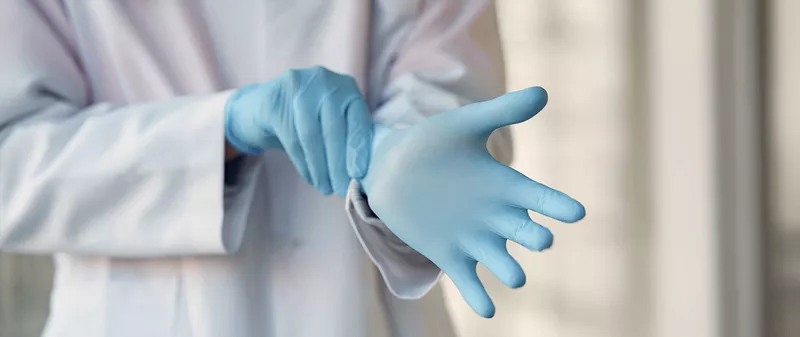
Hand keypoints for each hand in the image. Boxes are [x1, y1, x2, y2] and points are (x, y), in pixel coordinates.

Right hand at [225, 66, 372, 195]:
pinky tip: (310, 178)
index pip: (357, 118)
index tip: (359, 174)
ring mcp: (297, 87)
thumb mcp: (333, 119)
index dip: (358, 148)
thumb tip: (364, 173)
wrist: (263, 107)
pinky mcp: (274, 101)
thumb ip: (349, 135)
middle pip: (333, 128)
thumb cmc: (309, 119)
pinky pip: (292, 139)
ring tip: (325, 188)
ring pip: (311, 136)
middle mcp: (324, 81)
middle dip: (338, 164)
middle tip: (341, 189)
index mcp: (346, 86)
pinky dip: (303, 164)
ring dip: (320, 168)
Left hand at [361, 87, 584, 317]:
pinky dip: (480, 298)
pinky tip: (488, 309)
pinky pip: (469, 283)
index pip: (539, 198)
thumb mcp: (462, 124)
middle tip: (541, 238)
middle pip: (526, 233)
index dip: (557, 205)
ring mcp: (473, 239)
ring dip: (510, 271)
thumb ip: (500, 112)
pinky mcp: (449, 256)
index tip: (576, 212)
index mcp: (503, 186)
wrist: (390, 169)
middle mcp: (495, 216)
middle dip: (535, 238)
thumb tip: (543, 92)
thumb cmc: (430, 143)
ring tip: (515, 275)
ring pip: (502, 263)